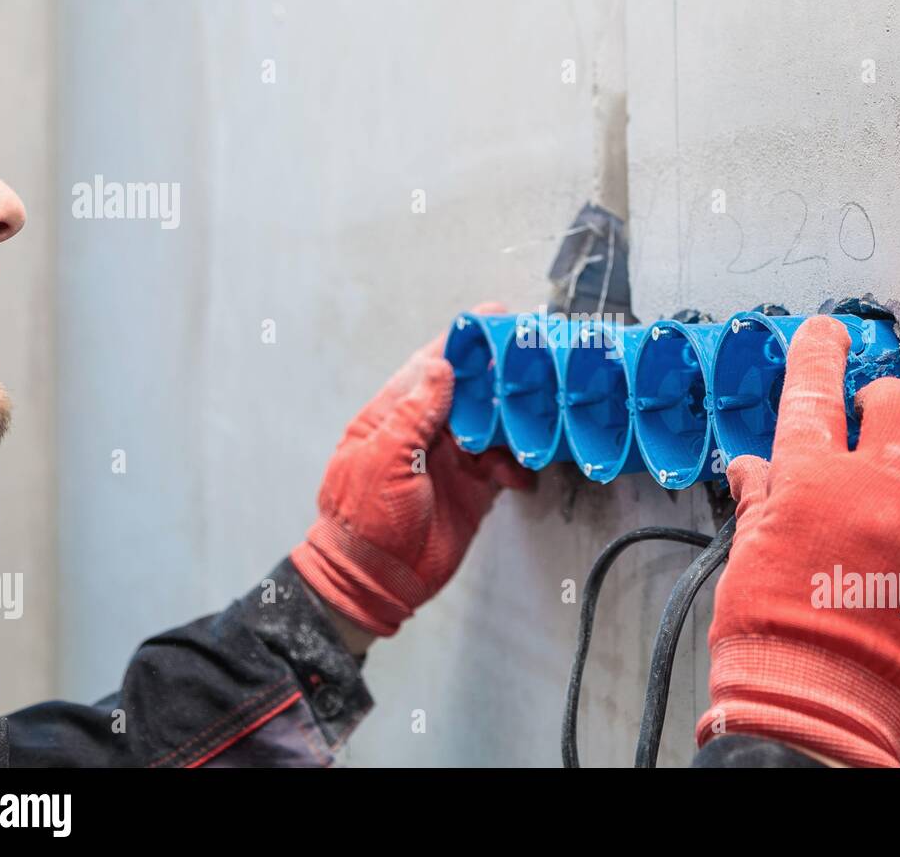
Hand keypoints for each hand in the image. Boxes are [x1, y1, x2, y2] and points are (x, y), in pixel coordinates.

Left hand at [291, 303, 534, 638]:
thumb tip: (440, 365)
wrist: (374, 582)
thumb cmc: (364, 520)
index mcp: (394, 414)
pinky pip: (504, 464)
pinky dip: (519, 465)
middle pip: (471, 390)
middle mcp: (426, 431)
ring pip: (494, 424)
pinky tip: (522, 474)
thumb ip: (415, 412)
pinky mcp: (474, 488)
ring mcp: (452, 458)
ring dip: (515, 423)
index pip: (432, 365)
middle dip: (500, 377)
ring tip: (535, 422)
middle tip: (533, 364)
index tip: (492, 318)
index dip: (462, 341)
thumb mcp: (386, 460)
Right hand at [697, 316, 899, 766]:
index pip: (813, 393)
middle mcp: (874, 487)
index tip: (827, 332)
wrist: (821, 704)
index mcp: (810, 479)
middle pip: (899, 407)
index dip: (819, 353)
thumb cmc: (770, 633)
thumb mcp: (748, 557)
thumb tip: (752, 471)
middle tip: (874, 408)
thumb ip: (761, 504)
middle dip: (886, 397)